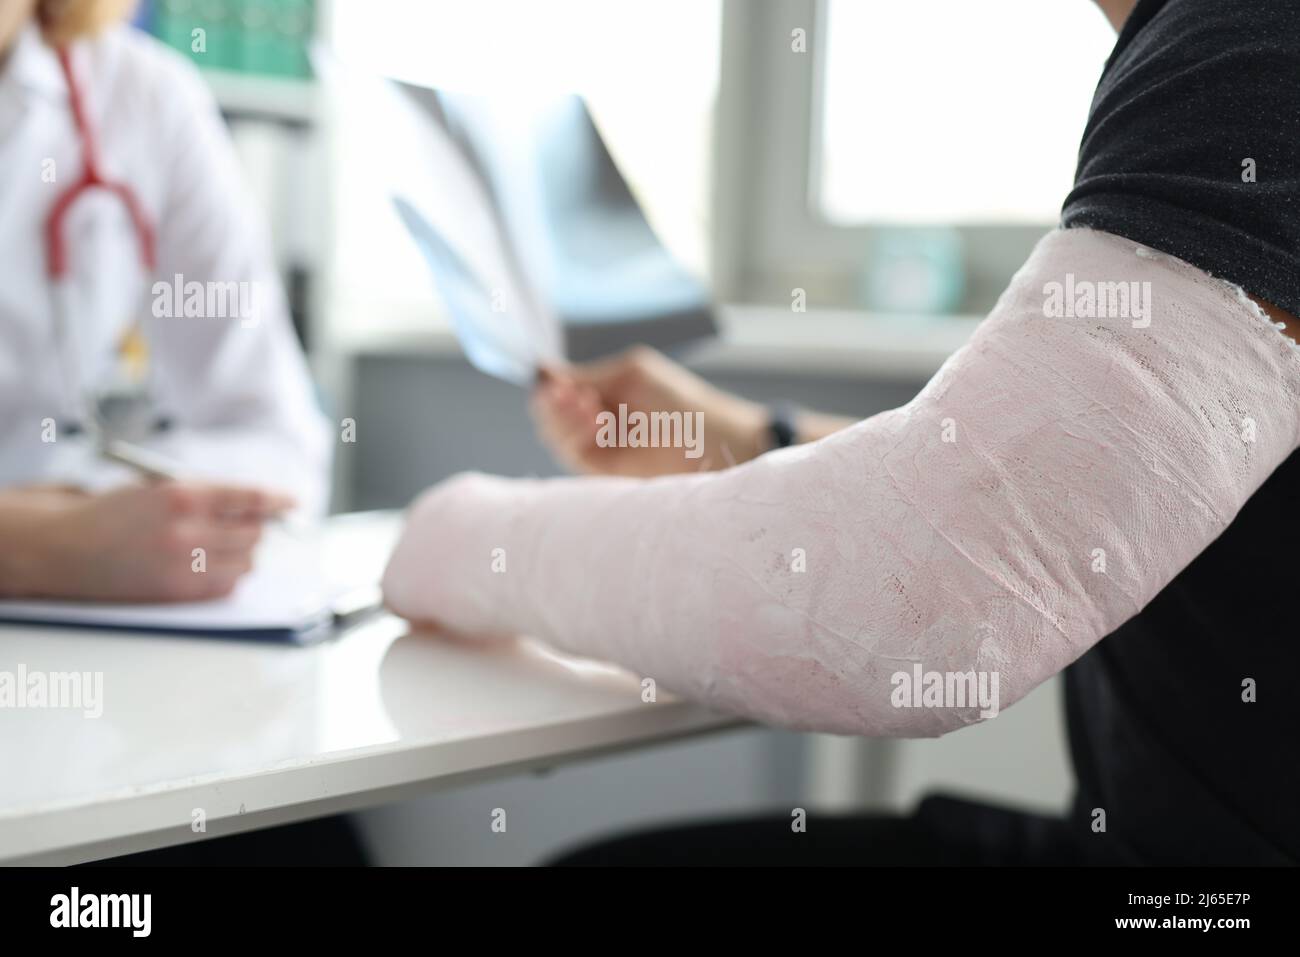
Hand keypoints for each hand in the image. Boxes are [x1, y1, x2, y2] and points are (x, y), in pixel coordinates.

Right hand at [29, 482, 293, 601]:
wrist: (65, 548)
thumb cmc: (114, 514)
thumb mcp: (158, 489)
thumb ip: (208, 496)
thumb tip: (258, 507)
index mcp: (183, 495)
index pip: (249, 498)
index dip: (277, 501)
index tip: (293, 503)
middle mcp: (188, 530)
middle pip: (254, 533)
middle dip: (257, 528)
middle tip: (251, 525)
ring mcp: (184, 565)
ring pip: (246, 562)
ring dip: (244, 554)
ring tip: (221, 546)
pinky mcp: (179, 593)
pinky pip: (227, 587)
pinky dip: (229, 576)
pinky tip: (211, 567)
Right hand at [529, 346, 769, 476]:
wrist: (711, 438)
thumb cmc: (679, 401)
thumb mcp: (630, 374)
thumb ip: (586, 375)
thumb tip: (542, 370)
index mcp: (600, 396)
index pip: (555, 392)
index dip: (550, 386)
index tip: (557, 379)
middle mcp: (594, 423)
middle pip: (548, 416)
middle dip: (554, 403)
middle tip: (574, 394)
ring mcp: (598, 448)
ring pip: (555, 436)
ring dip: (564, 418)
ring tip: (590, 406)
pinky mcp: (603, 471)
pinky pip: (572, 455)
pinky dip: (576, 436)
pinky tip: (597, 420)